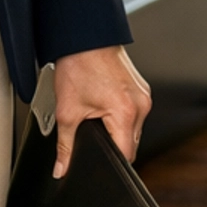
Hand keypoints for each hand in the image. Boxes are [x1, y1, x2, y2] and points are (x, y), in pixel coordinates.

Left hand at [53, 45, 151, 176]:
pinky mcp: (142, 89)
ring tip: (98, 113)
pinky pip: (135, 113)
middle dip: (112, 144)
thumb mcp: (67, 112)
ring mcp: (144, 95)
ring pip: (134, 129)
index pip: (126, 156)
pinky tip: (105, 104)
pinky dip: (121, 116)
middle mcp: (141, 105)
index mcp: (126, 112)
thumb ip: (65, 146)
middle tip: (91, 130)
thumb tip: (62, 168)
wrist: (85, 37)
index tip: (98, 162)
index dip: (110, 162)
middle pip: (131, 143)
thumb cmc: (78, 66)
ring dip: (117, 129)